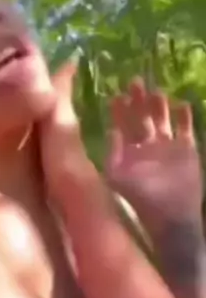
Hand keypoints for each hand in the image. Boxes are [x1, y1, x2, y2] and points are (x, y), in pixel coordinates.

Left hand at [106, 79, 202, 233]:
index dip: (119, 110)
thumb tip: (110, 130)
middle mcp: (147, 145)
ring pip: (163, 118)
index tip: (115, 94)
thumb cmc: (142, 198)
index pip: (122, 125)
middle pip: (142, 117)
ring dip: (159, 105)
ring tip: (156, 91)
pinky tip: (182, 103)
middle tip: (135, 81)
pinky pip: (185, 127)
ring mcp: (168, 146)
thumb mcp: (119, 177)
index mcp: (129, 151)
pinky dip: (184, 116)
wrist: (171, 215)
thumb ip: (113, 154)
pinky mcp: (187, 148)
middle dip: (138, 100)